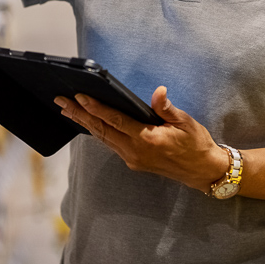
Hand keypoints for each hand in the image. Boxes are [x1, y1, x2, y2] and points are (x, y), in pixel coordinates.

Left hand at [54, 87, 231, 191]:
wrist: (204, 171)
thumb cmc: (197, 144)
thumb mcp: (186, 123)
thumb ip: (167, 108)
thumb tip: (158, 92)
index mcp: (147, 139)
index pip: (116, 121)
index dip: (96, 108)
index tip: (80, 97)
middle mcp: (135, 151)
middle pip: (101, 130)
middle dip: (80, 115)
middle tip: (61, 101)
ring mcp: (132, 159)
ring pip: (103, 138)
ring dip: (85, 123)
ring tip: (67, 110)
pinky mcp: (134, 162)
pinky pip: (111, 144)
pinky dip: (97, 132)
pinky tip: (89, 123)